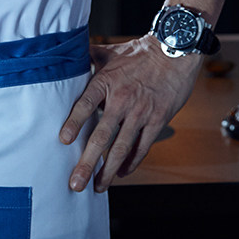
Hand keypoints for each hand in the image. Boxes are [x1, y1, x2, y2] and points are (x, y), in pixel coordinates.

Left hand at [59, 35, 200, 192]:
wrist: (174, 51)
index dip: (74, 123)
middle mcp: (122, 99)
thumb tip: (68, 55)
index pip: (85, 104)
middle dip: (87, 162)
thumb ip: (88, 56)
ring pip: (121, 148)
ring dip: (108, 170)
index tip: (63, 140)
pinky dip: (131, 163)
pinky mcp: (157, 120)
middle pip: (101, 136)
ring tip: (97, 186)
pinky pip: (142, 147)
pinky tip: (121, 173)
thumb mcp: (111, 51)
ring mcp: (140, 112)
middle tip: (75, 183)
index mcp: (106, 81)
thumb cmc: (140, 52)